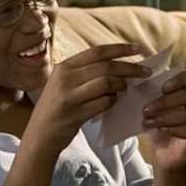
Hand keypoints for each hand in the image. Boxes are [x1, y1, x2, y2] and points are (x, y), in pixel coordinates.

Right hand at [34, 43, 151, 149]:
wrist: (40, 136)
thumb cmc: (57, 108)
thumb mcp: (64, 84)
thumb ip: (85, 72)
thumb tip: (118, 64)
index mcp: (64, 66)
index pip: (98, 52)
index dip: (120, 49)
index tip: (139, 48)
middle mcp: (65, 78)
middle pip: (106, 67)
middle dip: (130, 68)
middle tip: (146, 72)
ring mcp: (69, 96)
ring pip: (107, 84)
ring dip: (121, 86)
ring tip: (125, 89)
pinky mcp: (75, 114)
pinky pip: (104, 103)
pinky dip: (112, 101)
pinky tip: (112, 102)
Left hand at [142, 69, 185, 170]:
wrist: (163, 152)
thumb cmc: (158, 126)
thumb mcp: (153, 110)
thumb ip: (152, 98)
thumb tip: (140, 89)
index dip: (179, 80)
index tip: (162, 89)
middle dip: (164, 102)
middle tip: (146, 110)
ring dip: (166, 118)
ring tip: (150, 122)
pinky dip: (174, 129)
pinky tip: (161, 130)